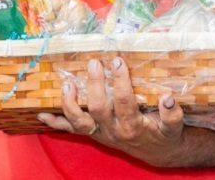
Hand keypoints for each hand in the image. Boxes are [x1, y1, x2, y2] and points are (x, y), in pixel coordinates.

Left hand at [38, 56, 186, 166]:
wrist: (157, 152)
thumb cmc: (164, 134)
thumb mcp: (173, 127)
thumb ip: (172, 114)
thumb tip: (168, 98)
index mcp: (133, 126)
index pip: (124, 102)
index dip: (121, 82)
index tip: (118, 61)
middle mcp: (113, 131)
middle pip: (98, 109)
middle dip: (94, 85)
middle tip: (93, 63)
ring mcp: (100, 133)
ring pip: (79, 122)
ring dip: (70, 103)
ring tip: (67, 84)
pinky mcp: (92, 133)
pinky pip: (70, 130)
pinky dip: (55, 123)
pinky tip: (41, 114)